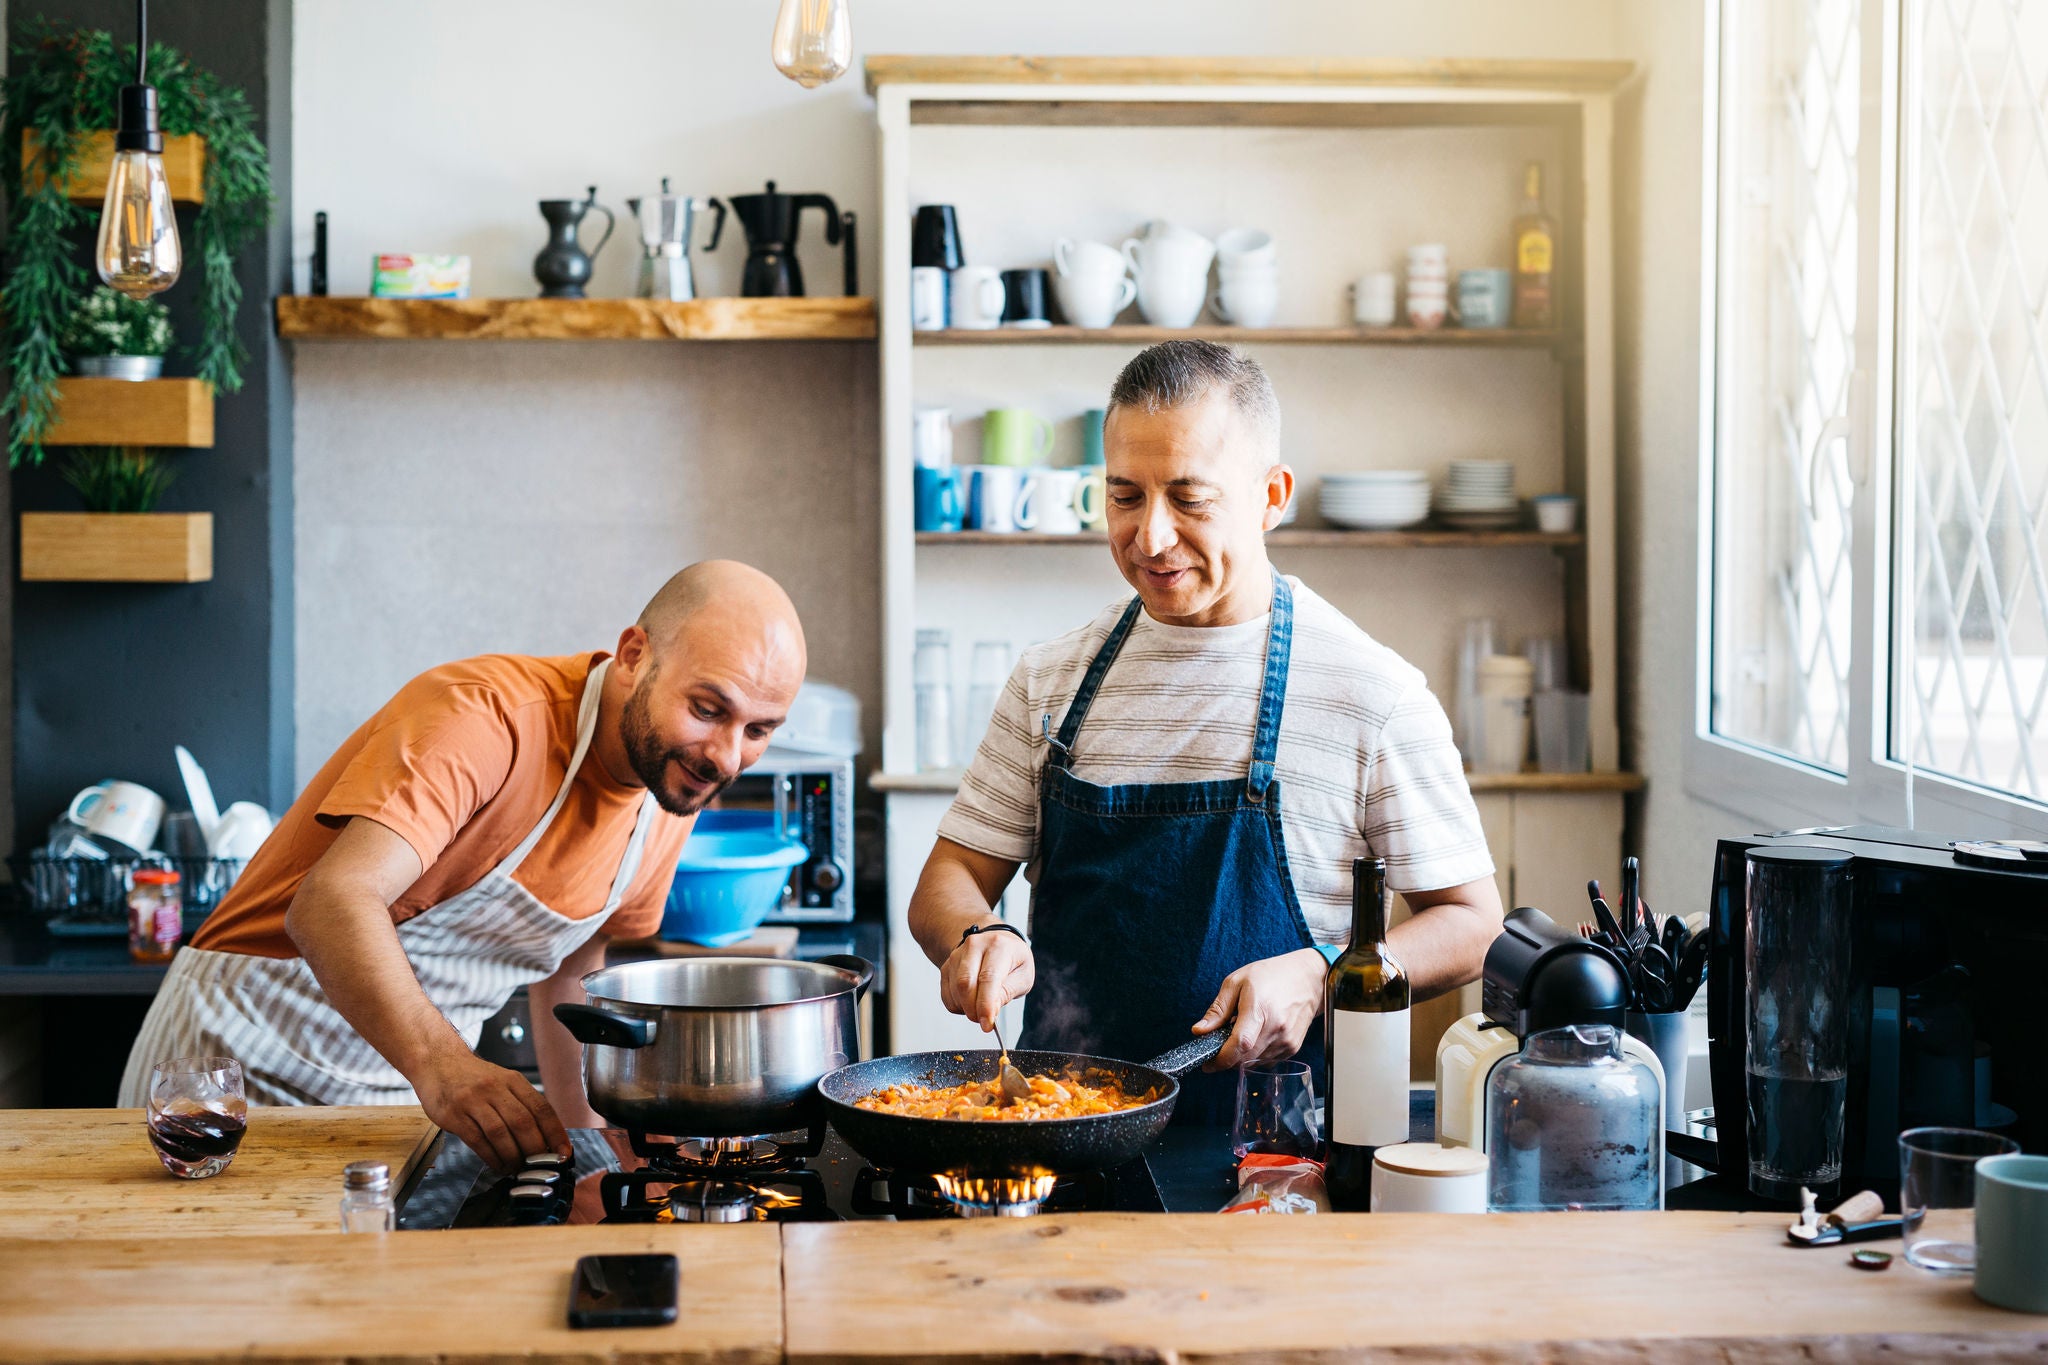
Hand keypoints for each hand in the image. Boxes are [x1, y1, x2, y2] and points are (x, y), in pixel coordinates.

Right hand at [413, 1050, 569, 1172]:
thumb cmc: (474, 1077)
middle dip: (535, 1149)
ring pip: (500, 1133)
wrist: (438, 1062)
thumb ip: (522, 1104)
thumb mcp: (503, 1081)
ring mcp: (473, 1100)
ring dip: (512, 1156)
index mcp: (513, 1080)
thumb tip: (547, 1137)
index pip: (542, 1108)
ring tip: (517, 1169)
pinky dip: (491, 1157)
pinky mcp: (453, 1114)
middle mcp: (494, 1088)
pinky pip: (477, 1140)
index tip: (564, 1153)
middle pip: (523, 1122)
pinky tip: (498, 1165)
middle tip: (540, 1166)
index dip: (555, 1133)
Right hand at [938, 926, 1034, 1029]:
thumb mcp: (1023, 975)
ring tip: (982, 1005)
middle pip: (964, 983)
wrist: (996, 943)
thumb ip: (1008, 992)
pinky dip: (958, 1006)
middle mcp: (974, 946)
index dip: (986, 1004)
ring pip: (955, 991)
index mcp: (998, 946)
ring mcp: (957, 955)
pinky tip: (971, 1001)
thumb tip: (990, 1011)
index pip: (988, 978)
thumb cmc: (1013, 960)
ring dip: (967, 1008)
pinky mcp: (946, 967)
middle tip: (984, 1020)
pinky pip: (947, 995)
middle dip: (973, 1009)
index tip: (987, 1024)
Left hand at [1192, 948, 1325, 1070]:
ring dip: (1241, 1056)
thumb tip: (1199, 1031)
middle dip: (1227, 1059)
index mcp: (1260, 1009)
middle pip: (1245, 1058)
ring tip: (1241, 1033)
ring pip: (1254, 1063)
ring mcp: (1287, 1040)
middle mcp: (1276, 1028)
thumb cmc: (1272, 975)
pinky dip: (1255, 1055)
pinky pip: (1267, 1061)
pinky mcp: (1293, 1048)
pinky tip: (1256, 1036)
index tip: (1208, 1063)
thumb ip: (1218, 1009)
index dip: (1222, 1059)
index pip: (1240, 1044)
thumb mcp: (1237, 982)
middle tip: (1219, 1046)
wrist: (1308, 979)